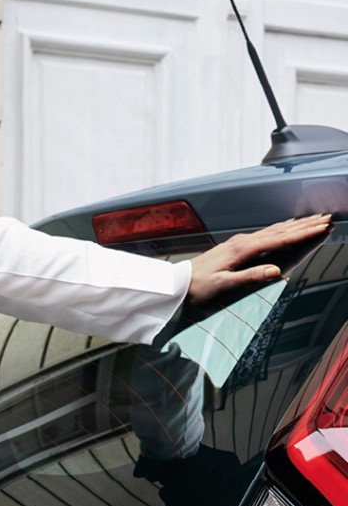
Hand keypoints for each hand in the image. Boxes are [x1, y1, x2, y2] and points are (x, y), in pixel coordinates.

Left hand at [186, 214, 331, 306]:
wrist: (178, 283)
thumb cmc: (199, 286)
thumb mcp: (224, 285)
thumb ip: (250, 277)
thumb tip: (276, 271)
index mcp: (242, 249)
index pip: (280, 239)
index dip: (303, 234)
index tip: (321, 227)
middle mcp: (243, 241)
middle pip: (281, 230)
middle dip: (305, 224)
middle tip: (326, 218)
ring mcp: (239, 242)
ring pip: (274, 230)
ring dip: (296, 224)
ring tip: (313, 220)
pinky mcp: (236, 245)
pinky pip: (265, 233)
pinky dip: (281, 229)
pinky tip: (286, 227)